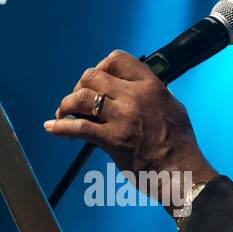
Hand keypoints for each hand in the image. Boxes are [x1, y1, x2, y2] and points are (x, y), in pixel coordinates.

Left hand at [42, 50, 217, 199]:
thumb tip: (140, 88)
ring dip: (67, 104)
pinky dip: (60, 127)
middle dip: (80, 86)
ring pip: (81, 97)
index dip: (101, 67)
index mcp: (150, 85)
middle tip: (78, 102)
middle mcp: (134, 96)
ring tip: (64, 113)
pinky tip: (51, 127)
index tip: (96, 81)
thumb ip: (153, 94)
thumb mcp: (172, 107)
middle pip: (93, 76)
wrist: (181, 172)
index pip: (116, 59)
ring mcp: (122, 117)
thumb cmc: (179, 144)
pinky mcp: (112, 139)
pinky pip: (79, 127)